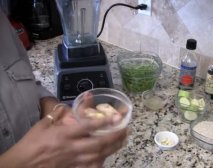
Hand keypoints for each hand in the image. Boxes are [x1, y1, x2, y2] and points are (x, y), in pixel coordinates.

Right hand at [1, 96, 128, 167]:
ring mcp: (73, 160)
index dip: (103, 122)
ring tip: (122, 140)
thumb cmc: (30, 144)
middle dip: (114, 136)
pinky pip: (90, 166)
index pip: (87, 127)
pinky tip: (108, 156)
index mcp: (64, 134)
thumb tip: (65, 107)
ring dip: (112, 148)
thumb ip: (56, 114)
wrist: (21, 165)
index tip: (116, 118)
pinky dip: (101, 161)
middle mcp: (71, 148)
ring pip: (98, 155)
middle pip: (98, 143)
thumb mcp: (41, 125)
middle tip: (125, 130)